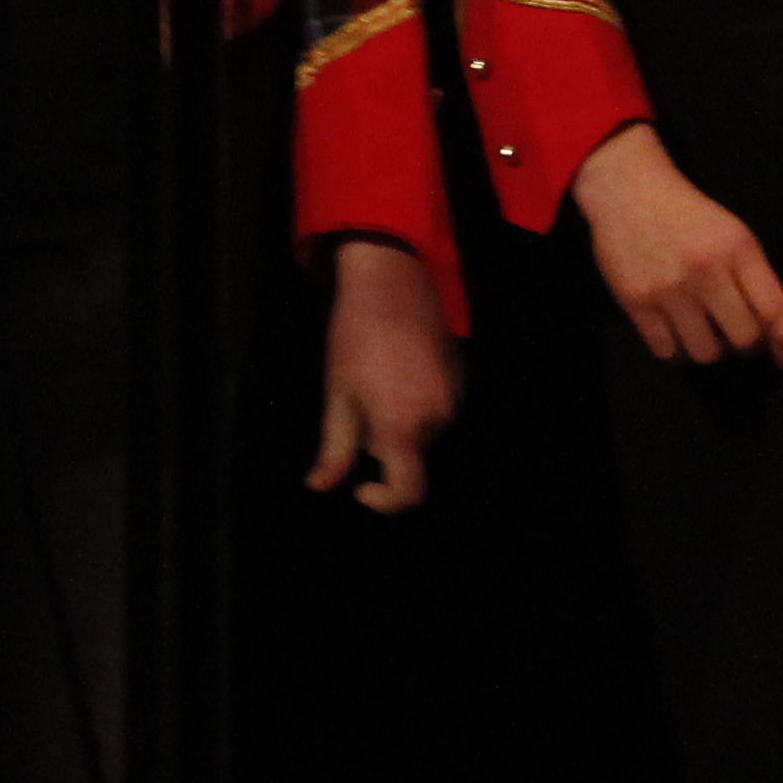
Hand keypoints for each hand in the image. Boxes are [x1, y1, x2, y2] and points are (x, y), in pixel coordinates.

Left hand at [308, 238, 456, 511]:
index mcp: (404, 426)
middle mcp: (438, 417)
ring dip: (401, 424)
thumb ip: (334, 449)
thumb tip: (320, 488)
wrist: (393, 280)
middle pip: (412, 458)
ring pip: (424, 433)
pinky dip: (417, 405)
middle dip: (384, 446)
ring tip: (377, 383)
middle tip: (357, 408)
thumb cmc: (355, 337)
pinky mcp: (462, 377)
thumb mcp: (337, 394)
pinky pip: (438, 409)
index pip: (409, 493)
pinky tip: (398, 370)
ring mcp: (456, 396)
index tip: (360, 486)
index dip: (384, 502)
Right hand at [573, 122, 782, 364]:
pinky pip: (667, 351)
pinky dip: (676, 348)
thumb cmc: (690, 216)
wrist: (629, 192)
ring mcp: (669, 288)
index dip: (777, 333)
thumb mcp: (733, 234)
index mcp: (738, 249)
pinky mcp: (636, 302)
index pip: (774, 313)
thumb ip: (755, 276)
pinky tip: (676, 332)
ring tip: (704, 334)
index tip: (768, 334)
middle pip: (745, 340)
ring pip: (706, 353)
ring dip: (709, 349)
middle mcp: (706, 270)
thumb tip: (775, 329)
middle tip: (735, 336)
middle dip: (744, 345)